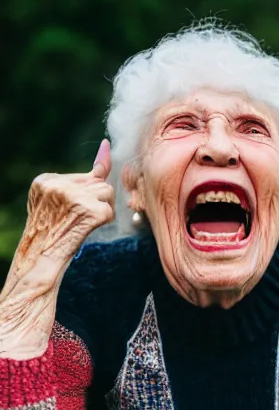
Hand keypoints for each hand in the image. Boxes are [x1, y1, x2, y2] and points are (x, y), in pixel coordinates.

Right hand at [0, 140, 114, 359]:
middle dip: (99, 203)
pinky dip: (104, 222)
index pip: (88, 176)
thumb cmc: (53, 234)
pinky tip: (86, 230)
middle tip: (80, 221)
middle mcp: (56, 183)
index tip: (83, 206)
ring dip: (103, 212)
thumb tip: (106, 147)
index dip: (93, 194)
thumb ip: (85, 177)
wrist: (38, 263)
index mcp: (46, 180)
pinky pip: (109, 210)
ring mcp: (70, 195)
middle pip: (101, 185)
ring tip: (81, 226)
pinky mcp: (85, 209)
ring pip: (108, 194)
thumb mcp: (60, 201)